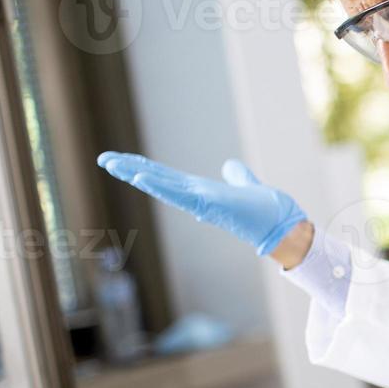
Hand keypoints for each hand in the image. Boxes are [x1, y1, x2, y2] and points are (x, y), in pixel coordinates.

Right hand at [98, 152, 307, 257]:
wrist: (285, 228)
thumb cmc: (268, 212)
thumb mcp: (248, 186)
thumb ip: (238, 177)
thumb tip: (230, 165)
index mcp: (203, 192)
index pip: (167, 177)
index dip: (144, 167)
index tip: (121, 159)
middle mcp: (197, 198)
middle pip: (158, 180)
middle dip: (130, 169)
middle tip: (103, 159)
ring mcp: (202, 203)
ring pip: (163, 186)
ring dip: (137, 174)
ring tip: (112, 164)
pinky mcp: (211, 206)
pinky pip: (181, 195)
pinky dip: (161, 186)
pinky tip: (140, 177)